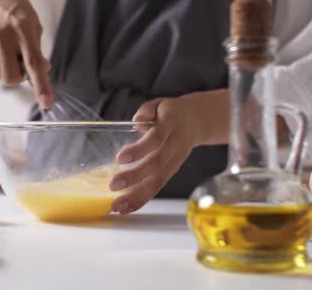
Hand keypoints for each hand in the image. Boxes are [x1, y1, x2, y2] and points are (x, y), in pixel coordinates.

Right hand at [0, 0, 52, 108]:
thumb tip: (43, 71)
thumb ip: (38, 48)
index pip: (33, 62)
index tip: (46, 102)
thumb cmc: (14, 8)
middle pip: (12, 78)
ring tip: (10, 51)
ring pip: (2, 77)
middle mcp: (3, 35)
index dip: (41, 85)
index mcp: (22, 27)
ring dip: (10, 71)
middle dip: (20, 77)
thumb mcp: (33, 22)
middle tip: (22, 62)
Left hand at [109, 97, 203, 213]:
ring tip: (117, 206)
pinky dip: (142, 199)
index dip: (140, 149)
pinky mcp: (172, 172)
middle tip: (113, 184)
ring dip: (137, 196)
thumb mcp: (160, 104)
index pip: (156, 138)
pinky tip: (126, 208)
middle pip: (157, 164)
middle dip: (135, 176)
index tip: (120, 158)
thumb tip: (138, 120)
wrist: (197, 121)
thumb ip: (147, 110)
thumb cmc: (171, 113)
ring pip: (159, 180)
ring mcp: (175, 161)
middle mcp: (175, 145)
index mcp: (171, 125)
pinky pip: (158, 186)